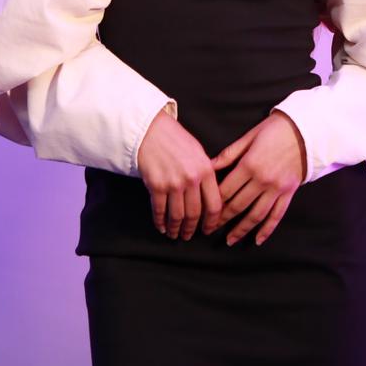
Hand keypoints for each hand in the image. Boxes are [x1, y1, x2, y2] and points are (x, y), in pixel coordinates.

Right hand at [136, 109, 222, 240]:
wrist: (151, 130)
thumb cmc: (175, 140)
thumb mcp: (199, 153)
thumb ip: (206, 174)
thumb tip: (211, 196)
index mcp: (206, 170)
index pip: (214, 205)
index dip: (212, 222)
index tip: (208, 229)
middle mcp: (191, 179)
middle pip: (195, 214)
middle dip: (191, 229)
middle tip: (188, 235)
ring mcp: (173, 183)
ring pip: (177, 215)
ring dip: (176, 228)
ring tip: (174, 234)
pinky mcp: (156, 186)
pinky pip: (159, 210)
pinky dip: (160, 222)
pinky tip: (161, 226)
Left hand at [203, 112, 306, 246]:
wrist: (305, 131)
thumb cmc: (273, 130)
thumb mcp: (249, 137)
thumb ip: (229, 154)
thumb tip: (208, 166)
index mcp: (249, 165)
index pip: (226, 190)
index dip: (213, 203)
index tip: (204, 211)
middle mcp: (262, 180)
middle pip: (238, 205)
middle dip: (222, 219)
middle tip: (210, 229)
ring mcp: (277, 189)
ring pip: (256, 215)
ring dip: (242, 229)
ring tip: (230, 239)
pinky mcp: (288, 193)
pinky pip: (277, 215)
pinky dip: (267, 229)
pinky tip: (257, 239)